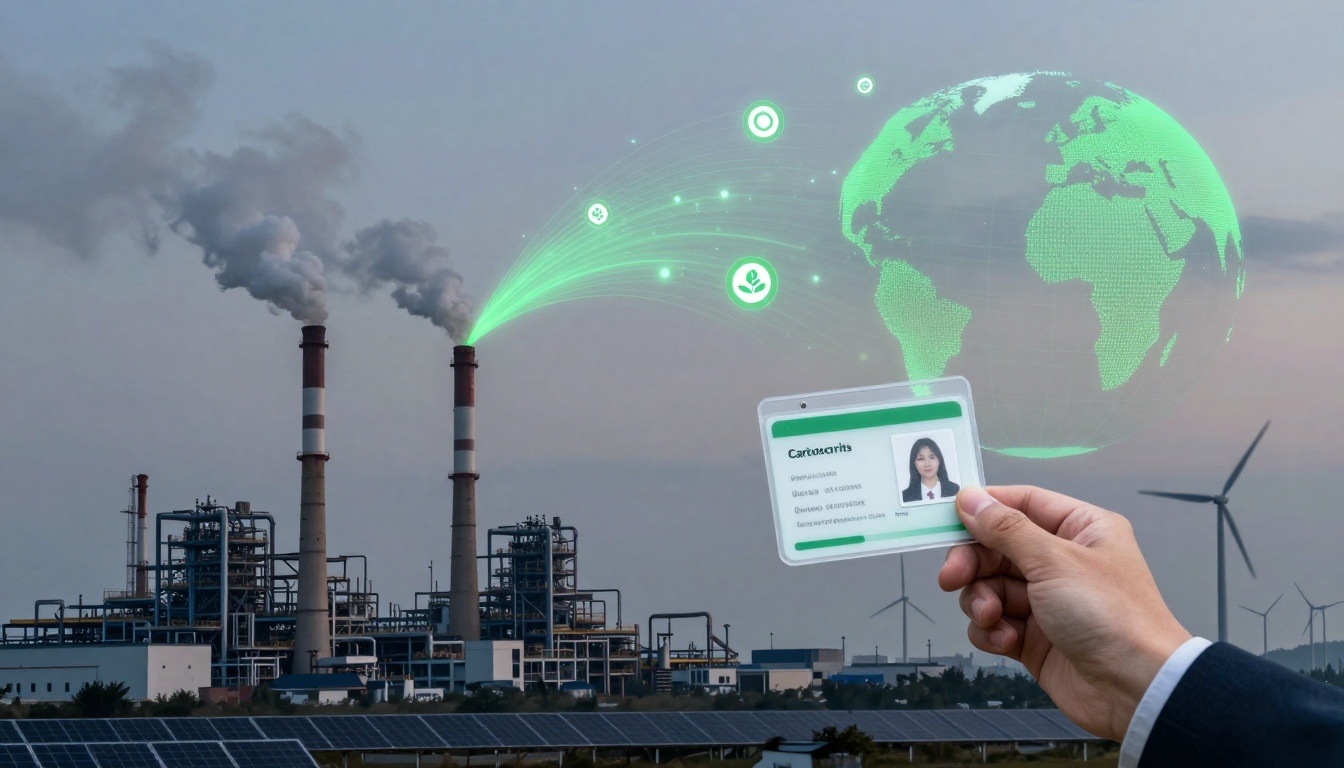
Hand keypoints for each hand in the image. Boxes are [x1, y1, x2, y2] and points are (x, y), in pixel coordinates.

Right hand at [938, 485, 1191, 740]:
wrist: (1135, 689)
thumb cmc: (1111, 616)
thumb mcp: (1054, 560)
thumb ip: (1005, 529)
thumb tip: (971, 499)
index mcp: (1080, 530)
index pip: (1022, 503)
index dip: (985, 509)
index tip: (949, 518)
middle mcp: (1063, 561)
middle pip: (997, 548)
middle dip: (973, 564)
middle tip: (952, 578)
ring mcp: (1047, 601)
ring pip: (990, 586)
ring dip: (981, 601)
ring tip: (991, 617)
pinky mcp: (1034, 637)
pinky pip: (995, 622)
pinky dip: (991, 631)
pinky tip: (1005, 640)